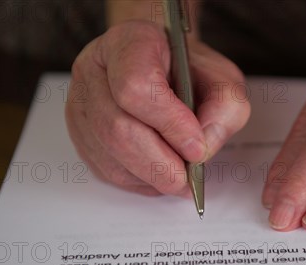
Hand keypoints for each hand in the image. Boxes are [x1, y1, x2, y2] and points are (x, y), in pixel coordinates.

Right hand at [65, 21, 249, 195]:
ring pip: (110, 156)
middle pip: (117, 128)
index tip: (197, 147)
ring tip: (180, 178)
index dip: (169, 124)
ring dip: (151, 177)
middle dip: (160, 163)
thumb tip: (202, 148)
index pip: (136, 87)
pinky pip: (106, 170)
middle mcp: (94, 69)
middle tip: (189, 178)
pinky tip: (160, 175)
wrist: (164, 69)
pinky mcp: (79, 134)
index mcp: (129, 42)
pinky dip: (139, 181)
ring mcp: (81, 103)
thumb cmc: (189, 72)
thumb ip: (225, 106)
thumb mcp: (221, 79)